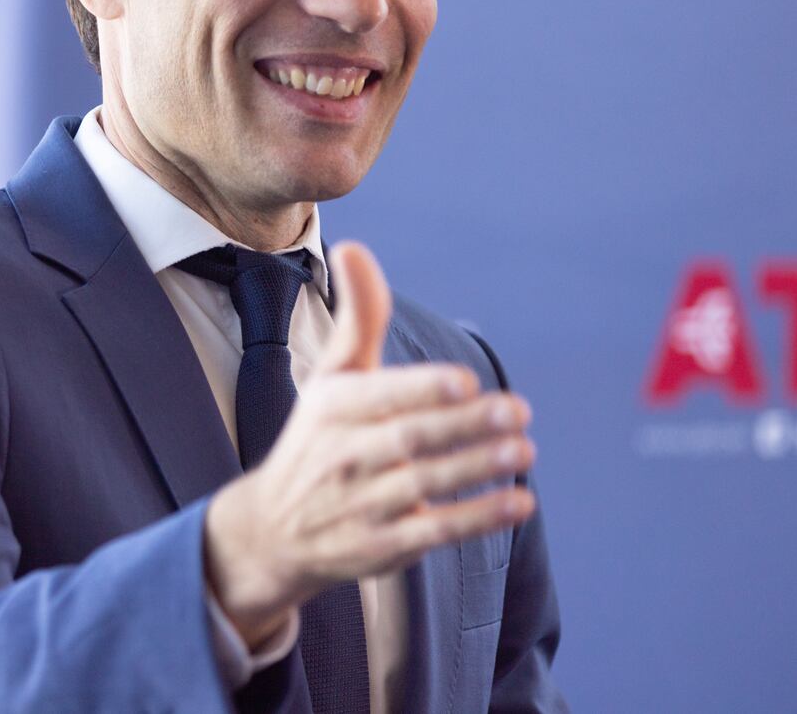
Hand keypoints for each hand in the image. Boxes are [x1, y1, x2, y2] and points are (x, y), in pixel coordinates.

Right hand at [203, 241, 537, 647]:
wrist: (273, 531)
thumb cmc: (316, 439)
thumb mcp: (330, 378)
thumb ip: (357, 319)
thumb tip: (355, 248)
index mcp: (330, 408)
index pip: (379, 397)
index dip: (422, 389)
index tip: (466, 381)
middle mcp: (343, 457)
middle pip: (408, 440)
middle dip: (464, 426)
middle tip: (518, 410)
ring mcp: (361, 506)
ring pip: (424, 485)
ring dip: (477, 468)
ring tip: (523, 450)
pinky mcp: (382, 547)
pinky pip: (434, 531)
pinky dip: (478, 517)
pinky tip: (518, 500)